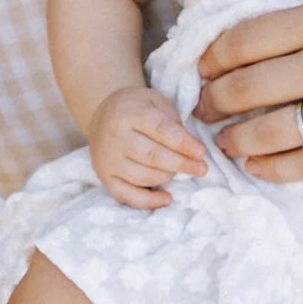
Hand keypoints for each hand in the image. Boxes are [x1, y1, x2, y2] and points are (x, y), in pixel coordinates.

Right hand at [87, 82, 206, 209]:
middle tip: (201, 169)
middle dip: (181, 164)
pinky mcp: (105, 177)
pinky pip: (126, 195)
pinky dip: (148, 201)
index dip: (183, 143)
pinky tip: (166, 198)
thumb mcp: (155, 102)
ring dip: (168, 177)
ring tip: (180, 172)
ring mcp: (108, 159)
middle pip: (152, 156)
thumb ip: (173, 121)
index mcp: (128, 113)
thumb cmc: (136, 108)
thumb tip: (191, 149)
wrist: (101, 115)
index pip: (159, 130)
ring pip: (143, 176)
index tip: (201, 153)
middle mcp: (115, 137)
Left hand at [196, 0, 302, 181]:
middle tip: (200, 106)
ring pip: (270, 133)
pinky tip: (256, 167)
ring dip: (233, 138)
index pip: (244, 41)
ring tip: (220, 138)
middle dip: (213, 100)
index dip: (213, 56)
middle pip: (246, 90)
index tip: (204, 65)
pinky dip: (274, 170)